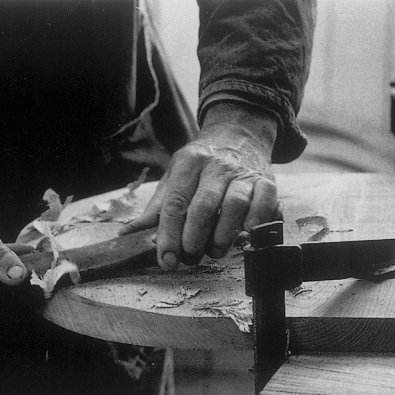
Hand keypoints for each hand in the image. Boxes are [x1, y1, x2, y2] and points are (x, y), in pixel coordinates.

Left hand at [121, 102, 278, 269]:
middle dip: (194, 237)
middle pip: (204, 205)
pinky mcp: (267, 180)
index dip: (169, 235)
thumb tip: (128, 233)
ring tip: (215, 250)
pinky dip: (258, 220)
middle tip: (190, 256)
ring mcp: (243, 173)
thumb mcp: (175, 176)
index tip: (167, 259)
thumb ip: (157, 207)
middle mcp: (216, 166)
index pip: (176, 203)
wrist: (238, 134)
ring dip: (224, 234)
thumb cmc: (202, 164)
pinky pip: (267, 201)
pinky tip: (247, 234)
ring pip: (236, 204)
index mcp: (189, 163)